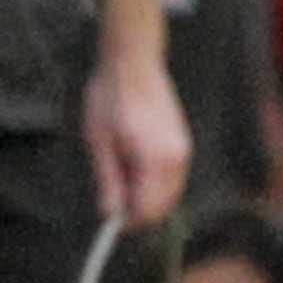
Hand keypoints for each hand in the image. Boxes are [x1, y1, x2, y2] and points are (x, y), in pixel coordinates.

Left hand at [83, 44, 192, 226]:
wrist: (133, 61)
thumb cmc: (111, 96)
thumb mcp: (99, 141)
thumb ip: (108, 180)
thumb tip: (111, 213)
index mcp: (154, 158)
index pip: (148, 209)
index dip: (129, 221)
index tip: (111, 220)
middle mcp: (176, 157)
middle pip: (163, 205)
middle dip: (139, 211)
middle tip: (113, 202)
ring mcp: (183, 149)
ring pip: (169, 193)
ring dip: (147, 196)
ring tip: (120, 177)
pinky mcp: (183, 142)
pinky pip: (173, 177)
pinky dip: (155, 182)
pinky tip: (133, 166)